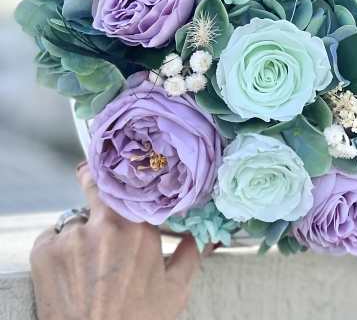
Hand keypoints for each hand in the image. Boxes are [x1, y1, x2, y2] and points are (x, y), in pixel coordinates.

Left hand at [30, 163, 205, 319]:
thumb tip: (202, 236)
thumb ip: (190, 255)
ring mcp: (72, 237)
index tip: (123, 174)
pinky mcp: (44, 252)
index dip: (126, 179)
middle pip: (95, 184)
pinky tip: (67, 271)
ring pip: (76, 219)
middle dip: (93, 180)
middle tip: (91, 177)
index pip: (132, 187)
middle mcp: (105, 225)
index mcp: (139, 228)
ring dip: (81, 231)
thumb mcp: (174, 291)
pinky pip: (52, 237)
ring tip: (86, 261)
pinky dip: (58, 247)